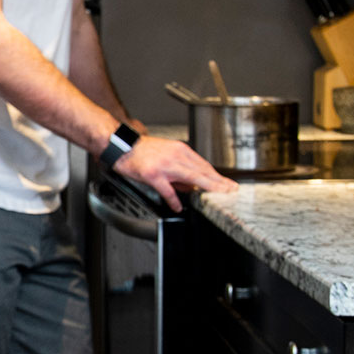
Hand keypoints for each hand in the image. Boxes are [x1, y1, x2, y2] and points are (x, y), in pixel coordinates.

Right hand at [115, 135, 236, 210]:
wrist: (123, 146)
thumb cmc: (143, 151)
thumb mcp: (166, 154)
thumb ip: (181, 169)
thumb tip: (193, 186)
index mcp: (180, 150)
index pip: (204, 164)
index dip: (217, 176)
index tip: (227, 183)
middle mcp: (175, 156)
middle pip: (202, 171)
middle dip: (218, 182)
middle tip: (230, 190)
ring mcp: (165, 165)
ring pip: (191, 178)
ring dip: (206, 188)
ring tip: (216, 196)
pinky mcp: (153, 175)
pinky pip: (167, 190)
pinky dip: (174, 200)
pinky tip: (178, 207)